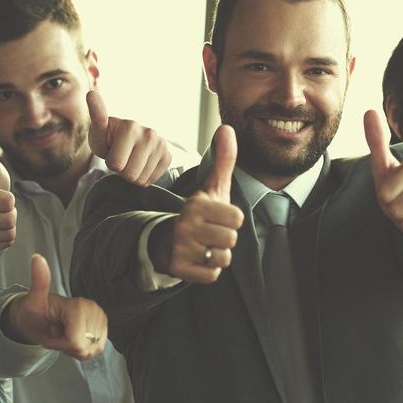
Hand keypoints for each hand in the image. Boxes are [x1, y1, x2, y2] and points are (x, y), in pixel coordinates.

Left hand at [3, 254, 107, 358]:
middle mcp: (95, 311)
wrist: (40, 317)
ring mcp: (101, 321)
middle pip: (81, 348)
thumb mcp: (33, 298)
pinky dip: (79, 350)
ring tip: (64, 333)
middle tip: (57, 330)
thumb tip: (37, 258)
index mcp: (80, 304)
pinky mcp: (104, 331)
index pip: (74, 341)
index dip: (58, 343)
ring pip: (88, 352)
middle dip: (65, 346)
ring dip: (71, 348)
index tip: (51, 330)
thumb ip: (39, 281)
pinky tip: (72, 337)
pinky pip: (93, 352)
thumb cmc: (35, 310)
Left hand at [88, 89, 172, 185]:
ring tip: (129, 159)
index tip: (111, 148)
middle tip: (120, 157)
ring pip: (140, 179)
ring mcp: (161, 144)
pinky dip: (143, 177)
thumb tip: (91, 93)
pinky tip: (139, 164)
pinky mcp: (167, 155)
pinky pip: (151, 180)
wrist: (124, 140)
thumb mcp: (98, 132)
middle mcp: (149, 133)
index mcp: (130, 126)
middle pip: (129, 174)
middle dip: (121, 170)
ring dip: (132, 174)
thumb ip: (96, 116)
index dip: (110, 162)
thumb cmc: (107, 138)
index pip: (116, 164)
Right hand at [150, 125, 243, 283]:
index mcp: (197, 205)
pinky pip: (212, 275)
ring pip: (222, 258)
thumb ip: (223, 160)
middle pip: (231, 239)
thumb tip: (226, 127)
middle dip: (225, 239)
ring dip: (217, 255)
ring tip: (205, 246)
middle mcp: (186, 225)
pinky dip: (209, 270)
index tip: (217, 216)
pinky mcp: (179, 269)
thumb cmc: (197, 213)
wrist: (165, 240)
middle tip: (211, 233)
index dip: (231, 219)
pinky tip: (198, 259)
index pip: (237, 218)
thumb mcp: (210, 187)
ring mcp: (181, 248)